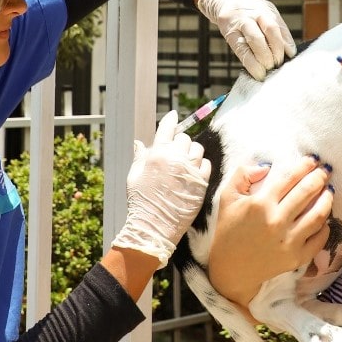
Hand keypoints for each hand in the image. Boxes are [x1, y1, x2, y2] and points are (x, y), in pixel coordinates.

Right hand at [111, 111, 211, 267]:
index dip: (171, 120)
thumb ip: (140, 157)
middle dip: (180, 143)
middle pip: (184, 138)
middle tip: (176, 153)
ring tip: (185, 164)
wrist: (154, 226)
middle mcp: (174, 158)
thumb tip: (139, 143)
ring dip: (192, 153)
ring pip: (197, 149)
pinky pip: (207, 165)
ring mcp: (189, 170)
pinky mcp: (201, 182)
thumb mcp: (134, 176)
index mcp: (157, 154)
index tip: (174, 115)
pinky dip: (201, 166)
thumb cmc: (141, 202)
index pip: (167, 128)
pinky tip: (193, 173)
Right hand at [196, 0, 296, 79]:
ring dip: (263, 58)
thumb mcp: (267, 13)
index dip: (283, 44)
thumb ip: (279, 30)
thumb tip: (290, 52)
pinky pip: (241, 51)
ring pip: (254, 40)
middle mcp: (251, 14)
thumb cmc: (251, 11)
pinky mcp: (229, 34)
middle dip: (274, 52)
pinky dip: (251, 64)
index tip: (289, 57)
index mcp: (263, 9)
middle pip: (268, 31)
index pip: (275, 27)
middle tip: (277, 64)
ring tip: (268, 69)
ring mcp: (238, 22)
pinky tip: (257, 72)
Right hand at [207, 157, 332, 306]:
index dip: (304, 166)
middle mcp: (277, 221)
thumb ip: (243, 175)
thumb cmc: (229, 230)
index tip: (313, 160)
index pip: (289, 178)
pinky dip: (325, 226)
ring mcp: (289, 240)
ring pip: (318, 214)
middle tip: (326, 171)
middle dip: (319, 177)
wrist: (231, 268)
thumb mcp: (227, 197)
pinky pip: (319, 239)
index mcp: (260, 204)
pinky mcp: (296, 257)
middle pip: (307, 192)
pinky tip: (324, 218)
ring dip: (327, 199)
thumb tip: (267, 166)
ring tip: (329, 191)